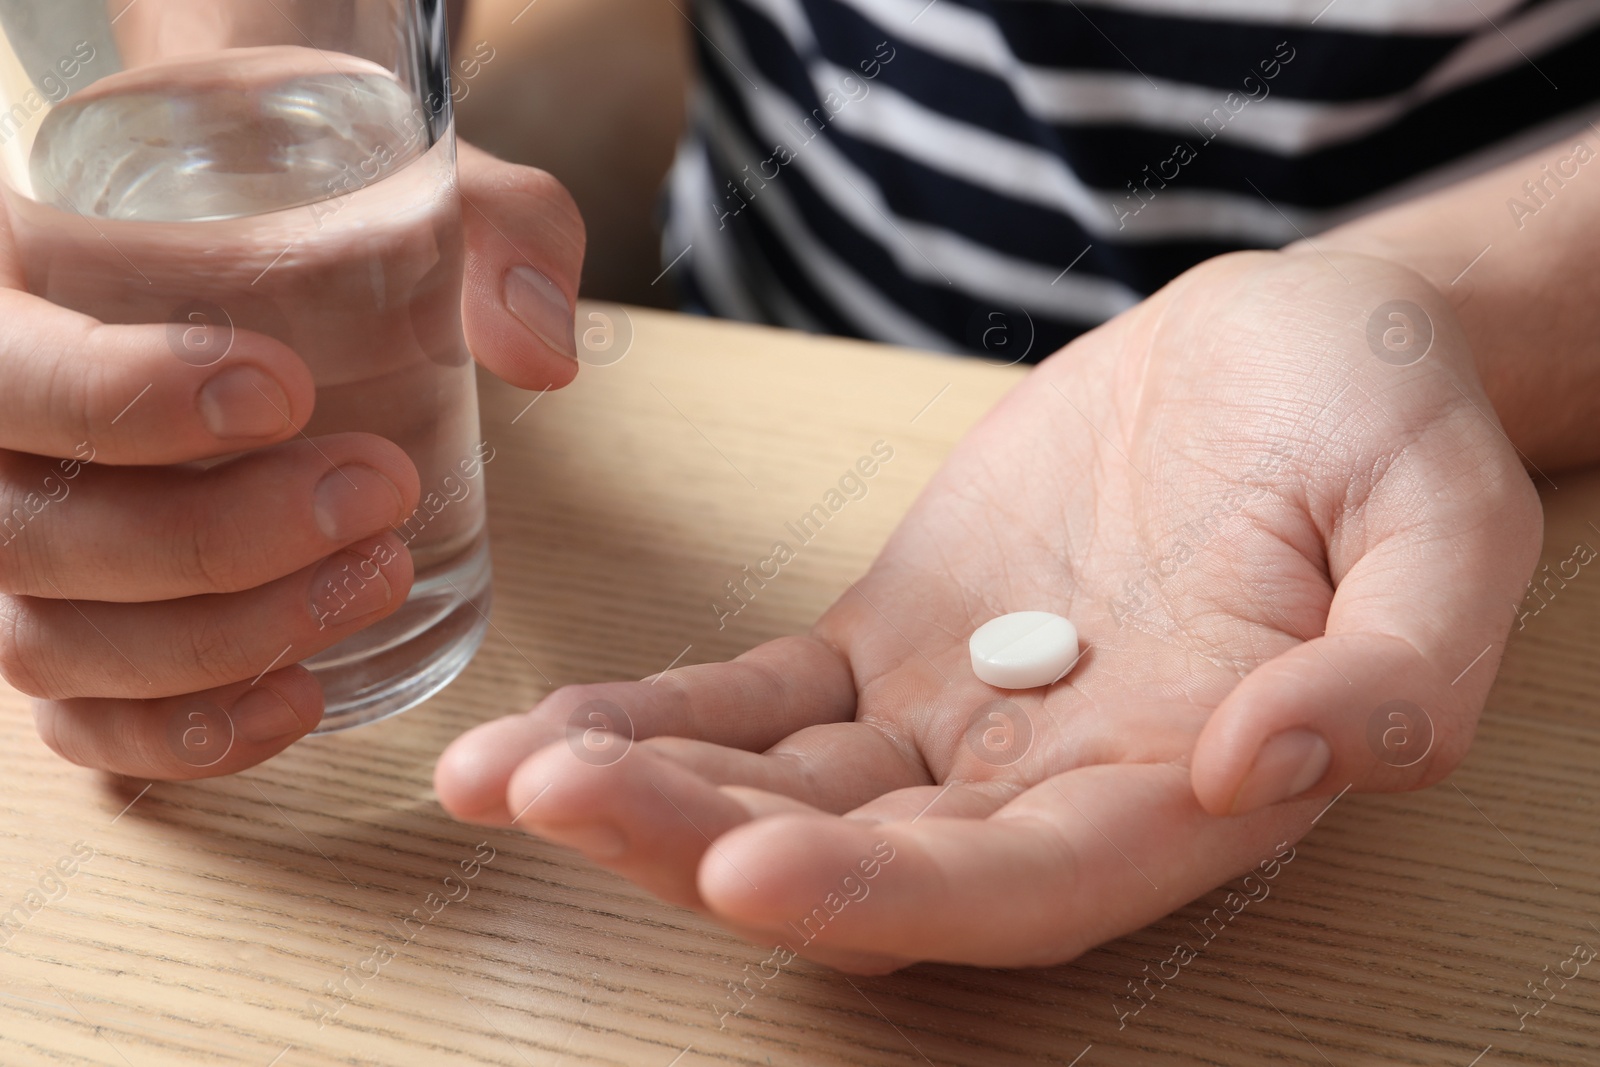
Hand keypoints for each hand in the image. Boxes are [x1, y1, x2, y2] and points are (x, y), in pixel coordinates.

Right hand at [1, 142, 583, 778]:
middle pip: (29, 531)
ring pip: (51, 643)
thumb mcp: (407, 185)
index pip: (1, 369)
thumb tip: (542, 347)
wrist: (269, 272)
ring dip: (222, 639)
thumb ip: (493, 226)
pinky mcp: (78, 633)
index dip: (119, 396)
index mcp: (14, 292)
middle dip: (215, 537)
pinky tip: (304, 696)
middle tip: (379, 491)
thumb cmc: (314, 215)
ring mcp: (24, 551)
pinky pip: (82, 724)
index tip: (285, 393)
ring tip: (381, 575)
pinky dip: (185, 733)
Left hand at [435, 250, 1539, 970]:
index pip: (1026, 886)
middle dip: (705, 845)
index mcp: (1189, 792)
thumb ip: (1392, 670)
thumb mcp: (1444, 522)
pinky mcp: (894, 646)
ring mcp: (960, 724)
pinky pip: (764, 701)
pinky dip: (665, 713)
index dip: (886, 893)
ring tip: (507, 769)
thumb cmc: (1386, 425)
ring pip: (788, 791)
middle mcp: (1057, 790)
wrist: (1295, 353)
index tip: (748, 869)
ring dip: (650, 788)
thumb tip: (1268, 768)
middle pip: (866, 862)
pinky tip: (558, 723)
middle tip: (558, 800)